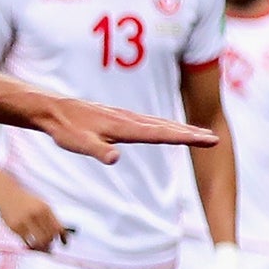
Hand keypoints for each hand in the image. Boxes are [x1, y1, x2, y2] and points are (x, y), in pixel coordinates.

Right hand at [0, 183, 67, 249]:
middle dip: (51, 242)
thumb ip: (50, 218)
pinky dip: (31, 245)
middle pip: (49, 236)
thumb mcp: (41, 205)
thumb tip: (60, 235)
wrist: (6, 194)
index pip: (58, 228)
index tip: (64, 243)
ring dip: (42, 246)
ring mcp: (24, 221)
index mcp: (45, 208)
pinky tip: (32, 243)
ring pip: (39, 241)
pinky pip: (27, 241)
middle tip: (50, 245)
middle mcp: (35, 214)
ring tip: (42, 246)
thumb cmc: (25, 200)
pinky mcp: (15, 227)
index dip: (63, 237)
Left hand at [37, 94, 218, 162]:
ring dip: (182, 128)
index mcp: (124, 127)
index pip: (161, 134)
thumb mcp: (77, 144)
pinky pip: (150, 123)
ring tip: (202, 134)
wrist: (53, 110)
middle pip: (166, 127)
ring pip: (160, 123)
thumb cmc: (65, 129)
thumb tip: (115, 158)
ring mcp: (126, 117)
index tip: (209, 139)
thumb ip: (97, 150)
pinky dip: (166, 126)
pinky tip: (170, 129)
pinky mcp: (120, 118)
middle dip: (191, 132)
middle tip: (216, 139)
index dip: (186, 137)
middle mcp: (129, 119)